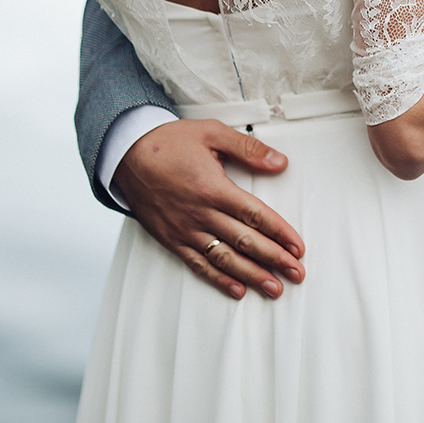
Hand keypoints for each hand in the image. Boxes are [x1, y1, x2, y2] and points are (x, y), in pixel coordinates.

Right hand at [113, 120, 305, 300]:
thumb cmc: (169, 142)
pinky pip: (197, 264)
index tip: (298, 247)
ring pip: (224, 258)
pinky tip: (236, 289)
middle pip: (244, 241)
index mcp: (213, 187)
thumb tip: (280, 162)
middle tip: (296, 273)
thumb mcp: (212, 133)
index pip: (255, 215)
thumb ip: (248, 149)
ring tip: (274, 288)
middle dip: (274, 260)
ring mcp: (184, 229)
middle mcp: (200, 213)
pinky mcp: (170, 238)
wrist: (125, 153)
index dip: (280, 233)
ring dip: (251, 275)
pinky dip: (218, 279)